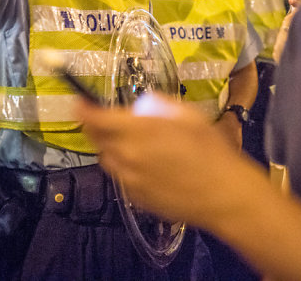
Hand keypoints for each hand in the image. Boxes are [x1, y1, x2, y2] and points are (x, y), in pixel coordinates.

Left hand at [77, 93, 264, 226]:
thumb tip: (141, 106)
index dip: (83, 109)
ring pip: (107, 160)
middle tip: (106, 119)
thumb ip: (159, 107)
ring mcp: (129, 181)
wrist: (222, 194)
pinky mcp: (135, 198)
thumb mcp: (188, 116)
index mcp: (138, 132)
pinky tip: (146, 164)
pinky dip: (125, 167)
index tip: (78, 102)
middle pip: (97, 140)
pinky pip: (121, 177)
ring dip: (111, 147)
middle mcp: (127, 157)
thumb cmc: (211, 150)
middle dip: (96, 127)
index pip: (96, 119)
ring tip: (131, 142)